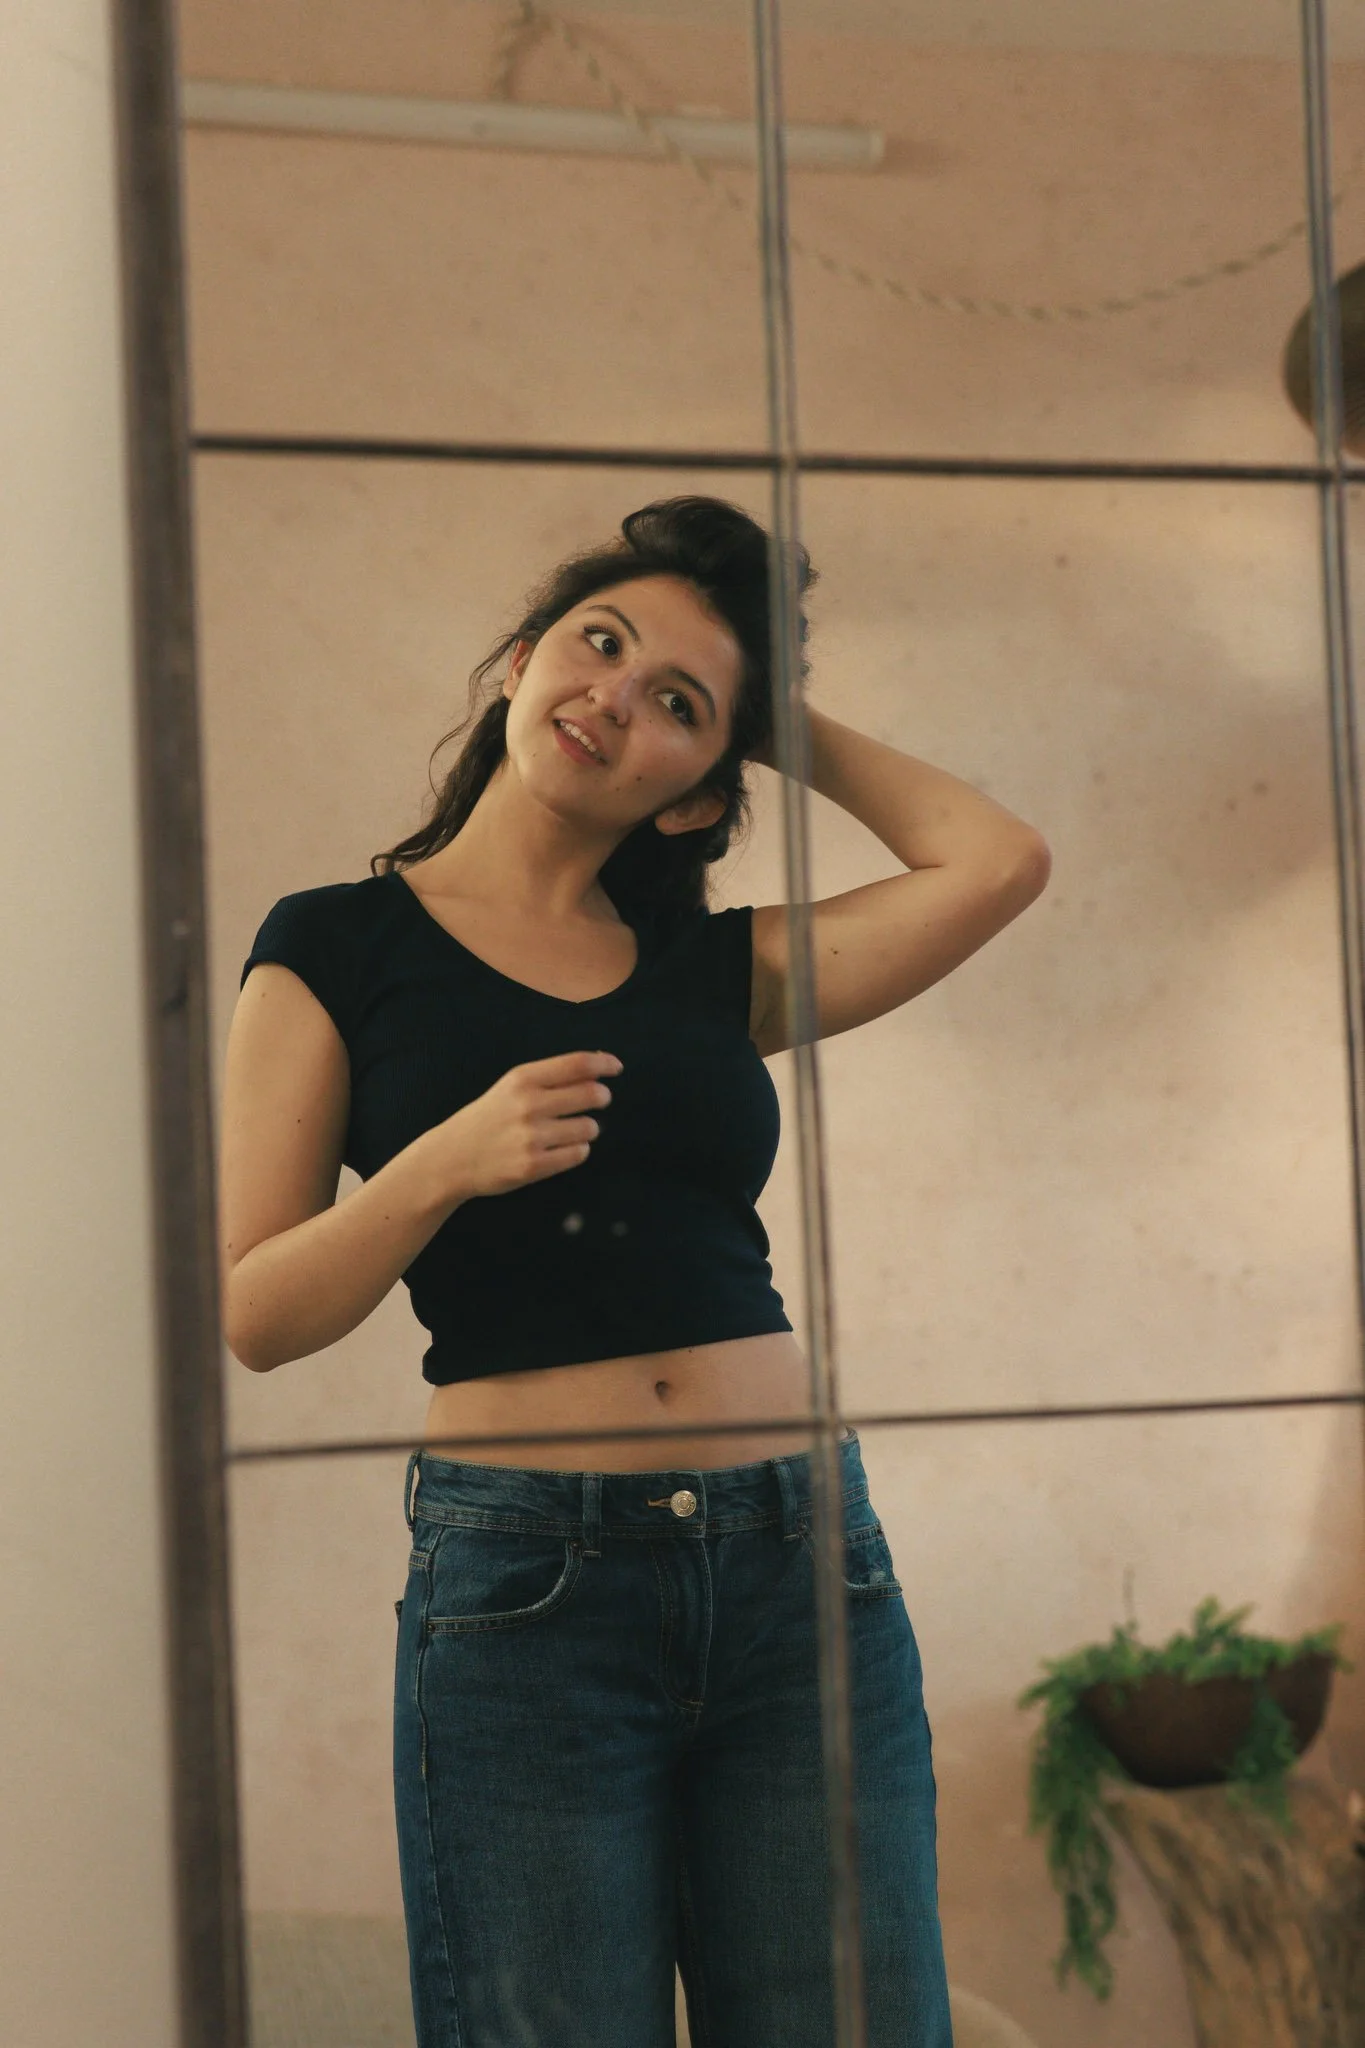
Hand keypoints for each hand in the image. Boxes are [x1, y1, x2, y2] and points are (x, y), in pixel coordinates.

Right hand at [431, 1050, 622, 1200]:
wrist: (452, 1158)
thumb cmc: (488, 1118)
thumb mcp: (511, 1087)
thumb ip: (550, 1076)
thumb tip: (598, 1065)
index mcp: (523, 1079)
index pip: (577, 1064)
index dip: (604, 1063)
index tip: (616, 1067)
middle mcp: (528, 1105)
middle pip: (591, 1094)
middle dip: (602, 1097)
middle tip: (599, 1100)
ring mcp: (531, 1137)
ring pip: (589, 1128)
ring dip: (589, 1128)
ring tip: (571, 1130)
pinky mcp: (533, 1166)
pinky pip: (578, 1154)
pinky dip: (578, 1150)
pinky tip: (563, 1148)